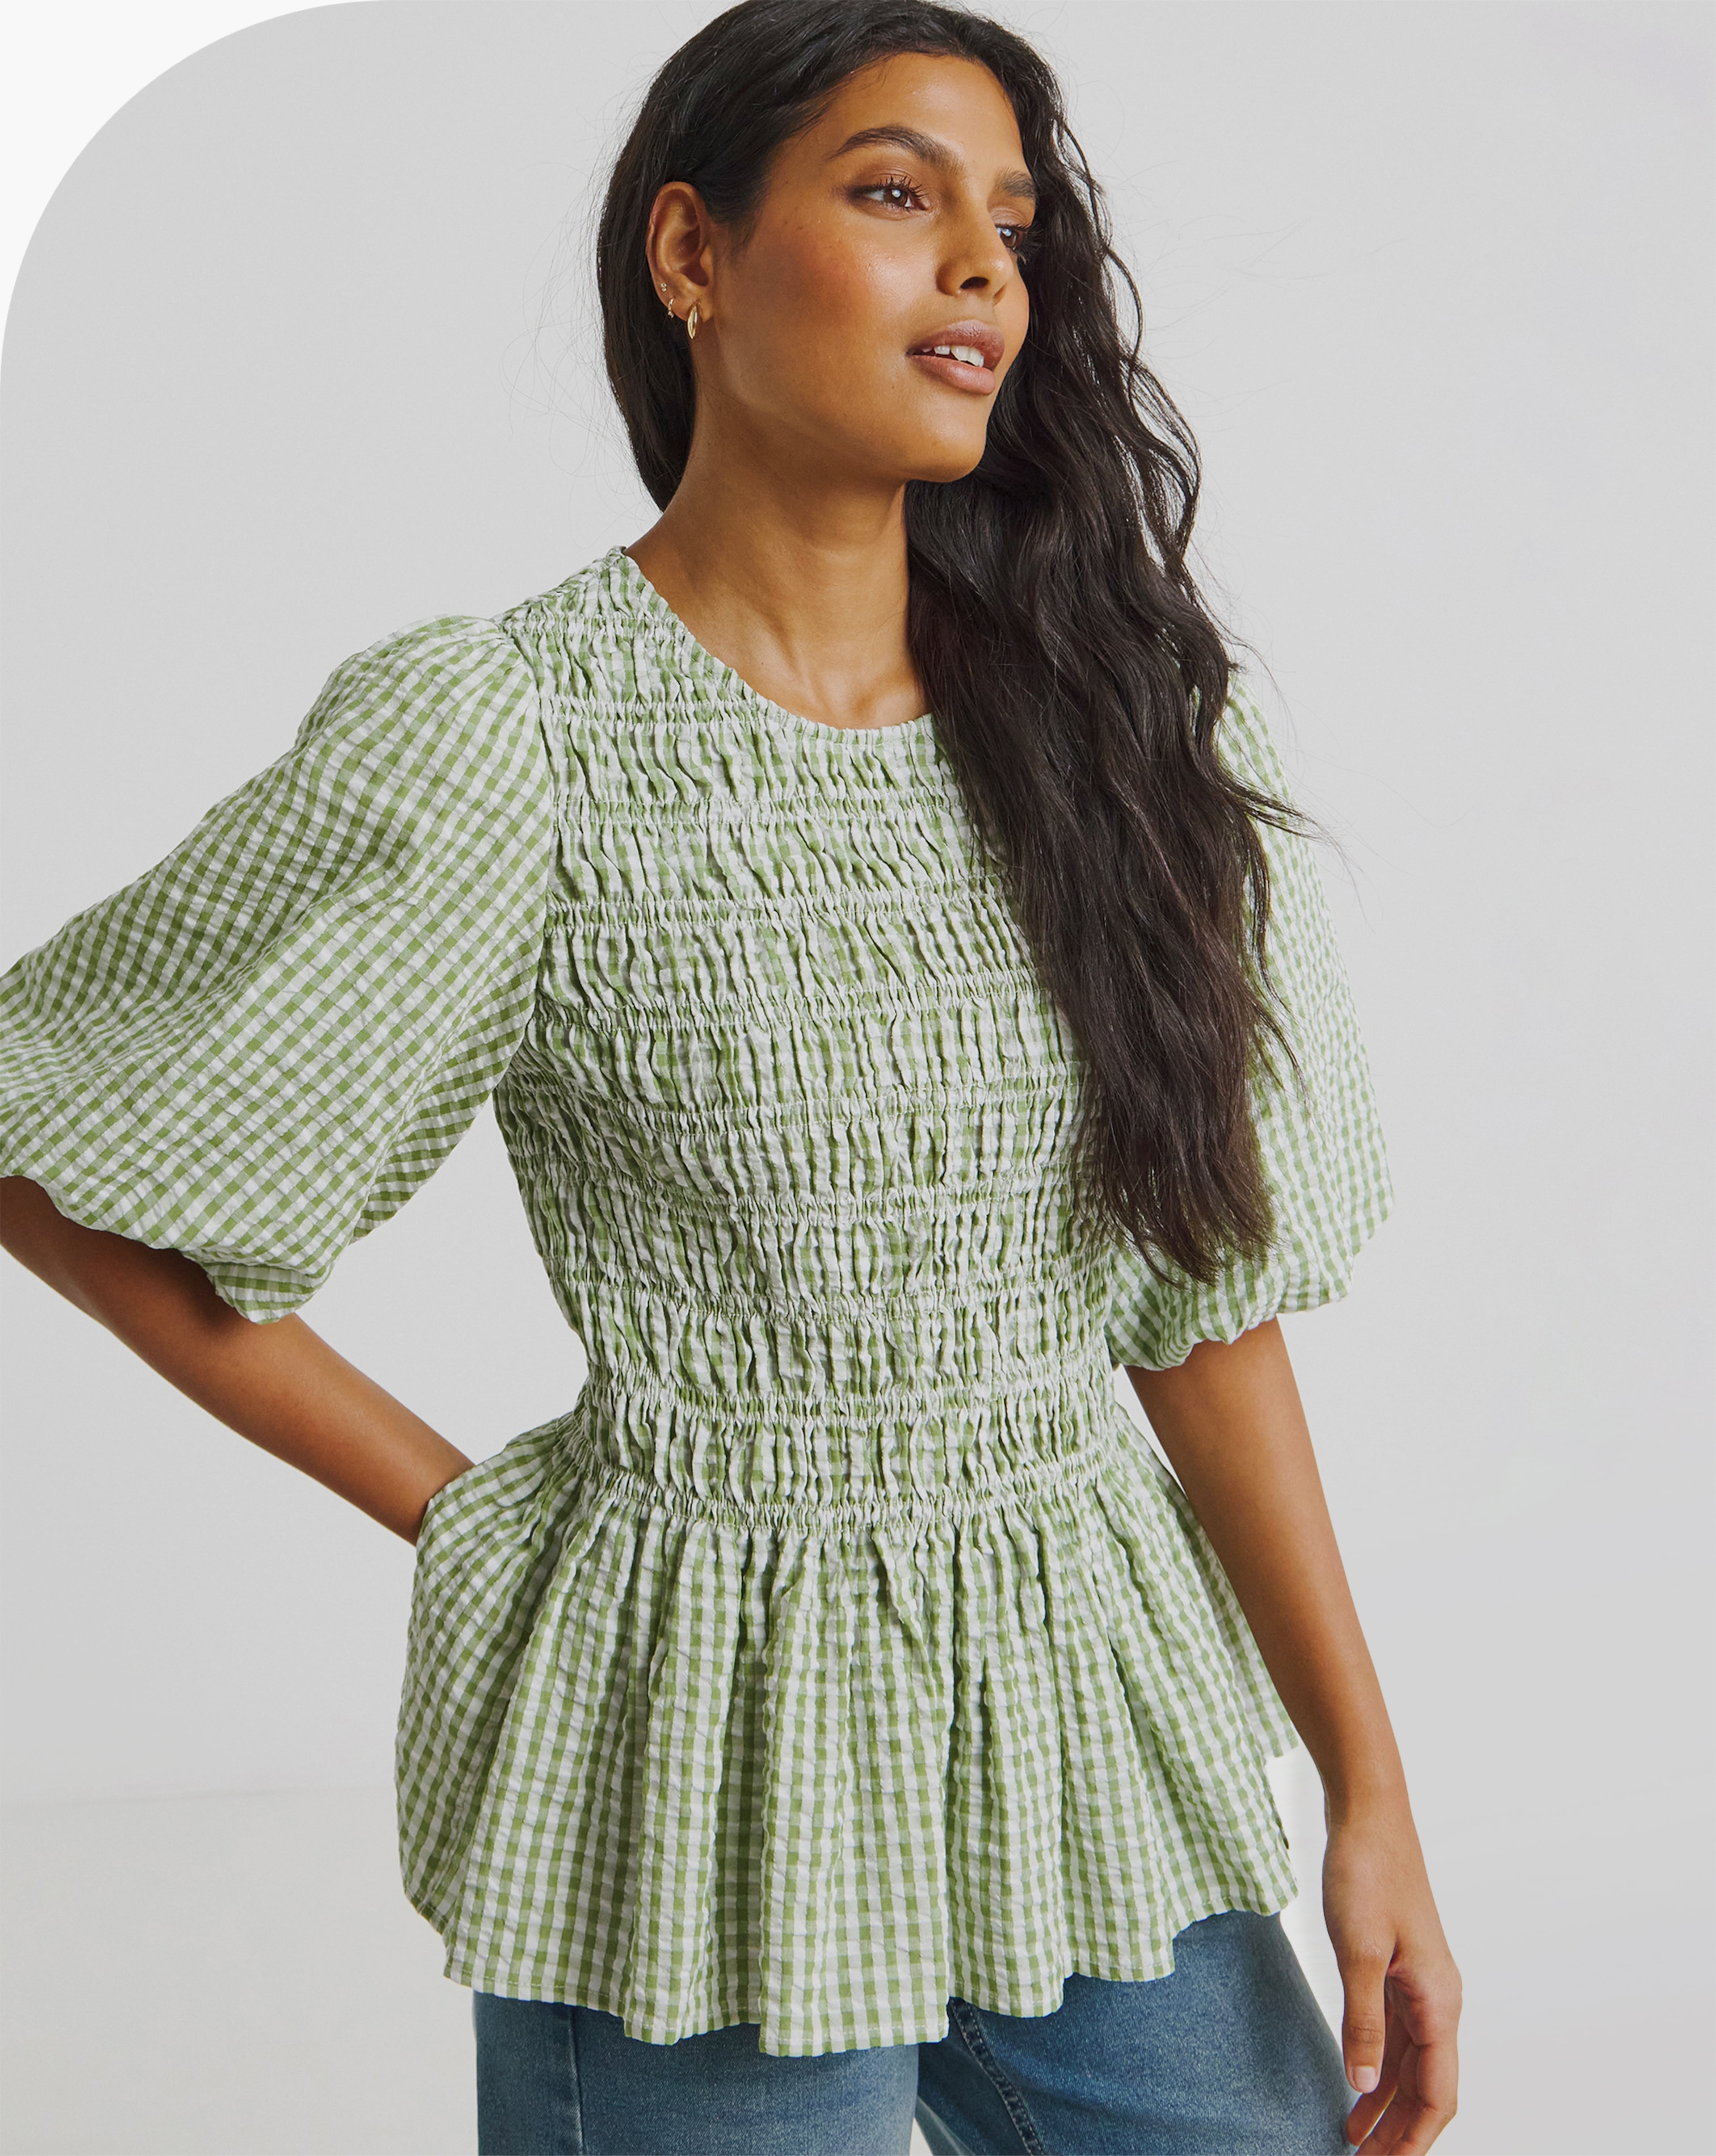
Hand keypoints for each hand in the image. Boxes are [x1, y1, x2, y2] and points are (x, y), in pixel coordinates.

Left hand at [1323, 1798, 1460, 2151]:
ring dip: (1386, 2104)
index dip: (1413, 2139)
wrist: (1368, 1816)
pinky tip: (1356, 2084)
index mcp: (1438, 2002)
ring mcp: (1419, 1985)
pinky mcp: (1398, 1969)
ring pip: (1410, 2065)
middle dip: (1399, 2131)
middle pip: (1427, 2087)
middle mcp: (1437, 2000)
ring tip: (1352, 2138)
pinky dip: (1378, 2066)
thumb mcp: (1357, 1951)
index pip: (1437, 2094)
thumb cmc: (1367, 1872)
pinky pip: (1395, 2035)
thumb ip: (1361, 2020)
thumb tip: (1361, 2084)